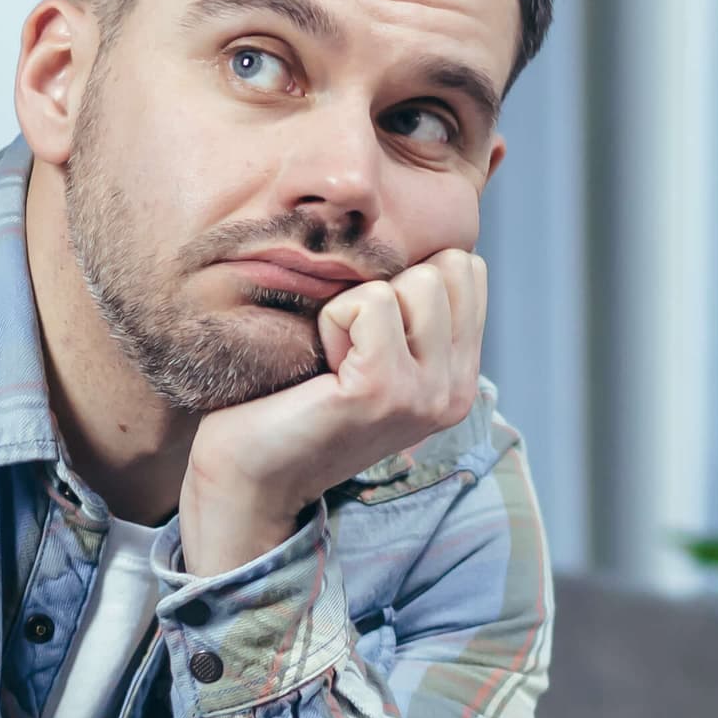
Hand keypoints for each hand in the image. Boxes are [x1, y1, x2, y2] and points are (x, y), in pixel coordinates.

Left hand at [182, 249, 487, 575]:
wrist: (249, 475)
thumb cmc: (296, 400)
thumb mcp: (375, 352)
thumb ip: (412, 313)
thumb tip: (423, 242)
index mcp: (461, 377)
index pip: (468, 269)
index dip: (407, 277)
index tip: (367, 333)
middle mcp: (457, 391)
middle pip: (447, 267)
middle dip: (385, 288)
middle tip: (347, 348)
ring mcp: (427, 395)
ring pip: (415, 280)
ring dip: (356, 306)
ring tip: (333, 360)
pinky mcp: (384, 391)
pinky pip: (369, 303)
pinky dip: (332, 321)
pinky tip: (320, 367)